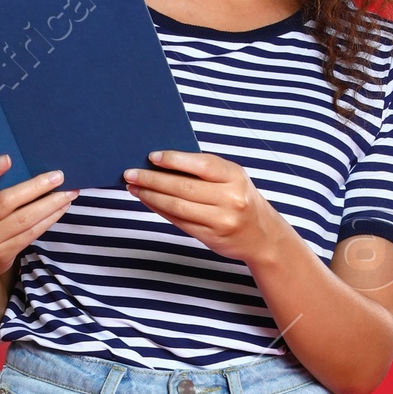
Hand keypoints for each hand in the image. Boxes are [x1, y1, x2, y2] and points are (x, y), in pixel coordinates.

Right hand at [0, 156, 75, 276]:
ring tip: (68, 193)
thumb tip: (27, 166)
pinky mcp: (2, 254)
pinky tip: (60, 209)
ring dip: (50, 204)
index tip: (8, 158)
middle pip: (6, 202)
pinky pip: (31, 233)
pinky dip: (48, 219)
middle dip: (36, 187)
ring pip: (24, 219)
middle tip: (58, 176)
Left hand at [122, 150, 280, 262]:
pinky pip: (179, 221)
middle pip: (183, 187)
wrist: (262, 235)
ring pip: (177, 206)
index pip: (200, 165)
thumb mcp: (232, 178)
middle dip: (153, 179)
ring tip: (134, 187)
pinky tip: (148, 201)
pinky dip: (160, 209)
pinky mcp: (211, 237)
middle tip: (130, 173)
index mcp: (235, 176)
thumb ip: (205, 171)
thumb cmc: (241, 198)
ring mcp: (221, 220)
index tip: (151, 156)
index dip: (174, 160)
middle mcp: (230, 198)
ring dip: (151, 195)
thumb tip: (163, 163)